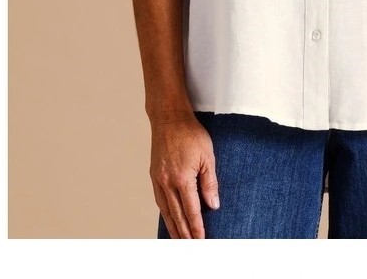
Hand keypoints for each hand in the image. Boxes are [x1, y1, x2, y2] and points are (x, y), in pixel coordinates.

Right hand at [150, 113, 219, 238]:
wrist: (169, 118)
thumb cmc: (191, 133)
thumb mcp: (208, 156)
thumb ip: (210, 182)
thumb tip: (213, 205)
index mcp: (182, 178)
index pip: (191, 210)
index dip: (196, 227)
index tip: (201, 239)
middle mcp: (167, 182)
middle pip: (177, 215)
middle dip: (184, 233)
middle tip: (191, 247)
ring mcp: (158, 179)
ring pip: (166, 211)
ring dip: (173, 227)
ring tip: (180, 240)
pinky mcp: (154, 175)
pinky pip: (159, 200)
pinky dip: (165, 213)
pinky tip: (170, 219)